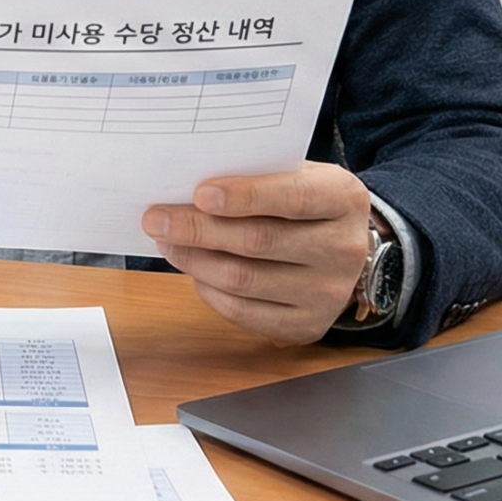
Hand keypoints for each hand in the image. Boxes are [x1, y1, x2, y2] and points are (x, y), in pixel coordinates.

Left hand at [143, 163, 373, 345]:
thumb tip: (189, 187)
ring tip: (166, 242)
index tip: (200, 194)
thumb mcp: (297, 175)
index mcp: (344, 199)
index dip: (245, 196)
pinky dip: (209, 290)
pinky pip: (244, 312)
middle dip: (199, 230)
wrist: (344, 248)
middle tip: (157, 219)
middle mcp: (343, 249)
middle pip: (260, 241)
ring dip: (195, 260)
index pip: (293, 198)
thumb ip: (257, 176)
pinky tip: (192, 270)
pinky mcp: (307, 326)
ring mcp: (328, 293)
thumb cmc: (307, 203)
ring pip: (245, 280)